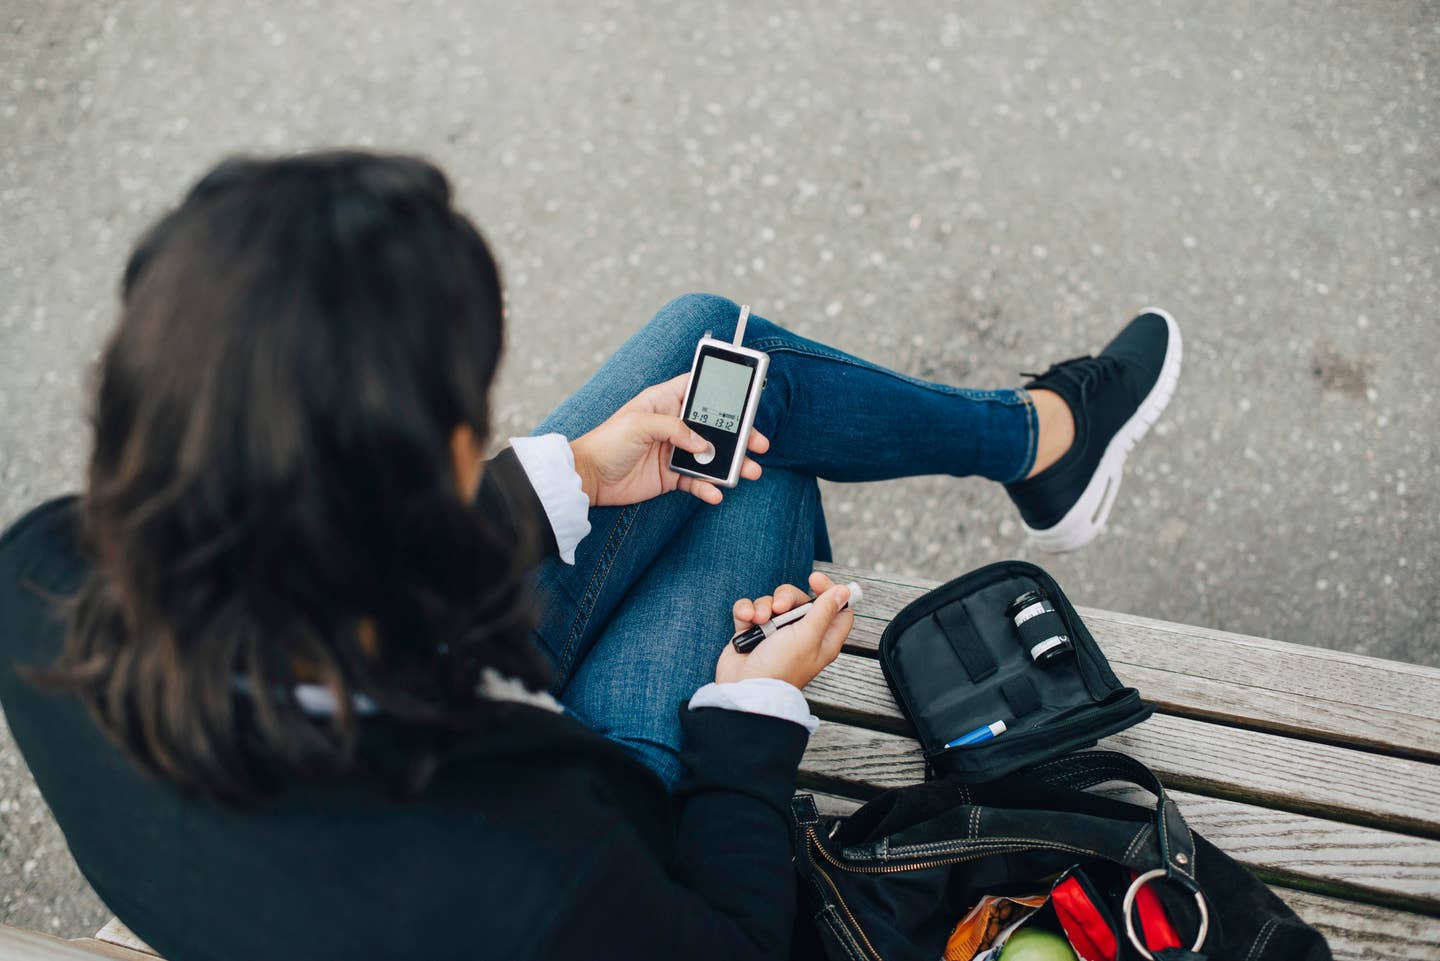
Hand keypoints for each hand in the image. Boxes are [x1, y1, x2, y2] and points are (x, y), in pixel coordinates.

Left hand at [569, 374, 768, 506]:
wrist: (588, 478)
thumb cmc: (607, 442)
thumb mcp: (639, 424)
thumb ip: (674, 429)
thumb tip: (703, 444)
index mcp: (665, 402)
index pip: (699, 389)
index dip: (721, 389)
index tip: (746, 395)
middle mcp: (674, 425)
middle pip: (715, 426)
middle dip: (739, 434)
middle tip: (759, 443)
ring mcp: (675, 451)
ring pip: (712, 456)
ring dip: (731, 464)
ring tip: (749, 471)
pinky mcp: (671, 476)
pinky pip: (697, 481)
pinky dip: (708, 488)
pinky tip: (715, 493)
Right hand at [715, 572, 853, 688]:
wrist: (744, 688)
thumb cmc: (780, 668)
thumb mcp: (808, 636)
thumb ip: (825, 610)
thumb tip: (844, 591)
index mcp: (822, 638)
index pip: (837, 608)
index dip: (829, 591)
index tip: (815, 580)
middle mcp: (801, 635)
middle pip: (801, 600)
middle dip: (787, 597)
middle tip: (780, 606)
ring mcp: (775, 633)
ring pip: (772, 602)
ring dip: (763, 606)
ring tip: (759, 621)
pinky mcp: (753, 633)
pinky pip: (751, 609)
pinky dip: (747, 611)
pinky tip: (746, 620)